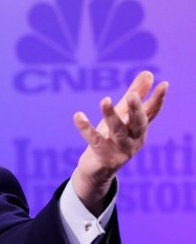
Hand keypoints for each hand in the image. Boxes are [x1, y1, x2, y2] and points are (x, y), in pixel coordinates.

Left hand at [73, 71, 167, 214]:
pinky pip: (95, 141)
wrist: (96, 170)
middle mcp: (134, 140)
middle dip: (136, 110)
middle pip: (138, 124)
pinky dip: (85, 128)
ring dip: (111, 116)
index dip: (158, 99)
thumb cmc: (111, 138)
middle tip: (132, 96)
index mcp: (140, 129)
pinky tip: (78, 116)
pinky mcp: (104, 158)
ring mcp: (120, 151)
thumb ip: (135, 95)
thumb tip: (148, 73)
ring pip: (117, 131)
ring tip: (104, 100)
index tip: (164, 84)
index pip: (152, 113)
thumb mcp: (122, 116)